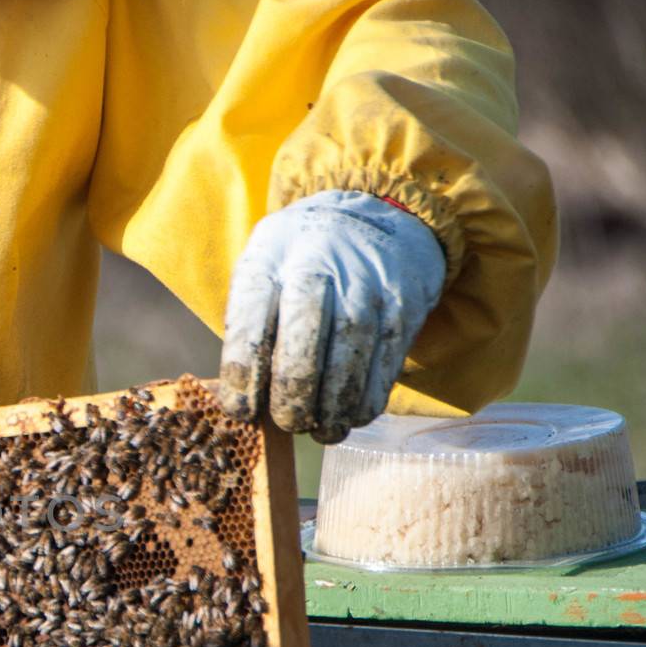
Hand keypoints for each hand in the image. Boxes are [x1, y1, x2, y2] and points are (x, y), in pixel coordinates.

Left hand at [218, 190, 446, 443]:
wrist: (377, 216)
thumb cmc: (301, 259)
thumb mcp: (263, 266)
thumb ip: (249, 322)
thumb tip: (244, 399)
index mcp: (271, 257)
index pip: (251, 323)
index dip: (244, 376)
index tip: (242, 410)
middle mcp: (319, 266)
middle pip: (304, 341)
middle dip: (292, 395)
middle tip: (286, 421)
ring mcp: (367, 286)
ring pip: (349, 357)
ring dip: (332, 407)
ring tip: (318, 430)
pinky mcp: (403, 308)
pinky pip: (385, 364)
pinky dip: (365, 400)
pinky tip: (348, 416)